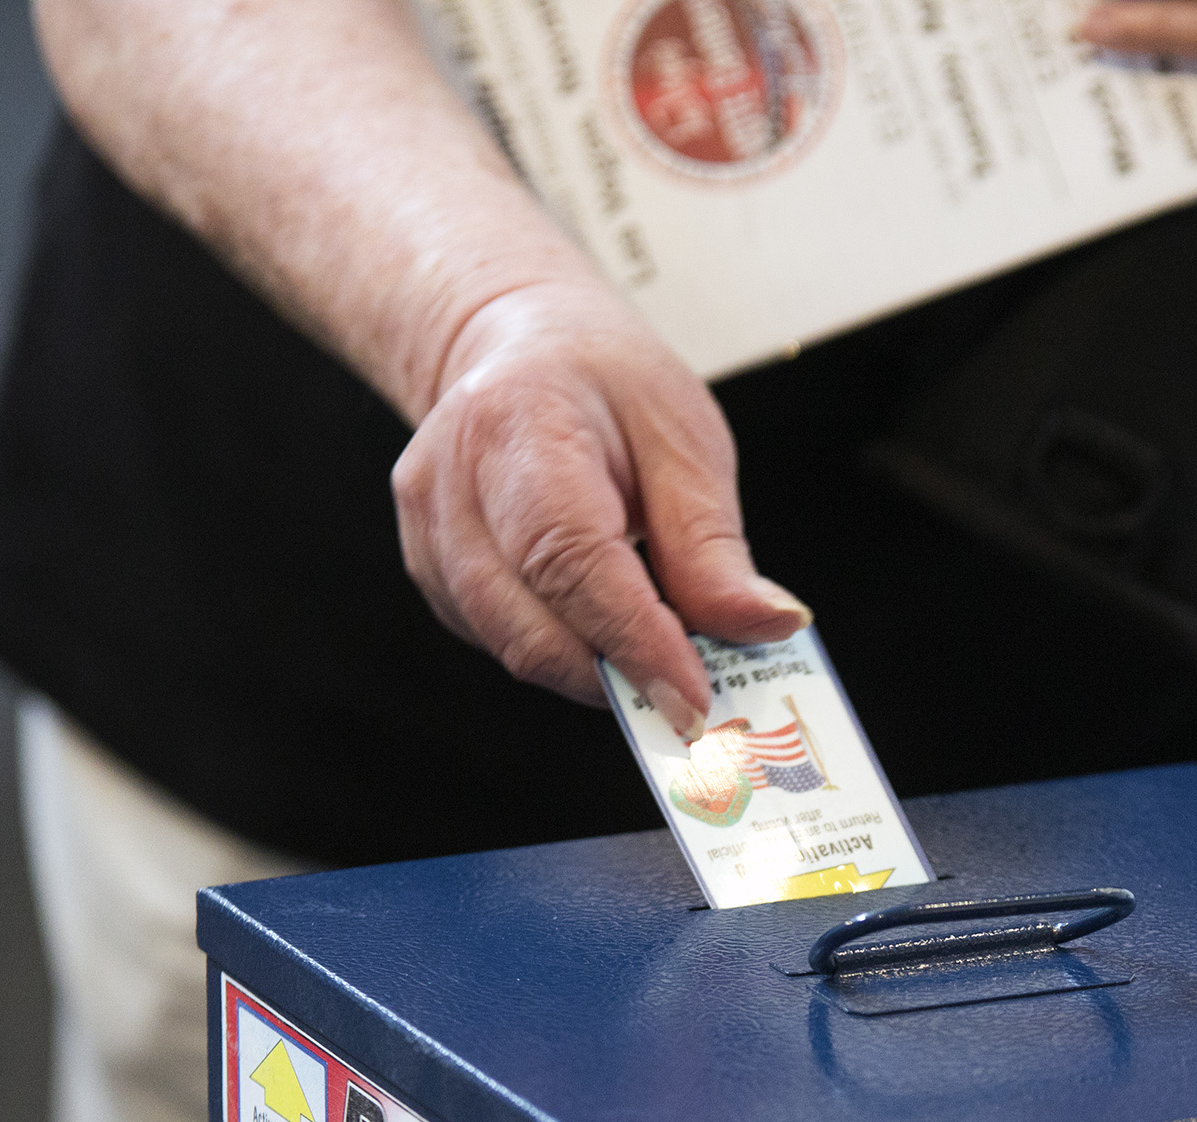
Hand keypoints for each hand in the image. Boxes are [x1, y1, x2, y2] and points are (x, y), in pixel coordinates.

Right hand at [391, 273, 807, 735]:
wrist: (522, 351)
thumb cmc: (604, 385)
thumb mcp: (683, 441)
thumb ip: (714, 547)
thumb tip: (767, 627)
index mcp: (516, 425)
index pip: (570, 558)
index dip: (634, 640)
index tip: (693, 696)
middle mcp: (451, 482)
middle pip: (530, 623)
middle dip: (619, 672)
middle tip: (695, 690)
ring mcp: (429, 533)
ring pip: (514, 648)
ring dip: (595, 670)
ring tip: (657, 651)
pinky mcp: (432, 573)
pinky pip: (504, 642)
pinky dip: (566, 651)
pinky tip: (604, 623)